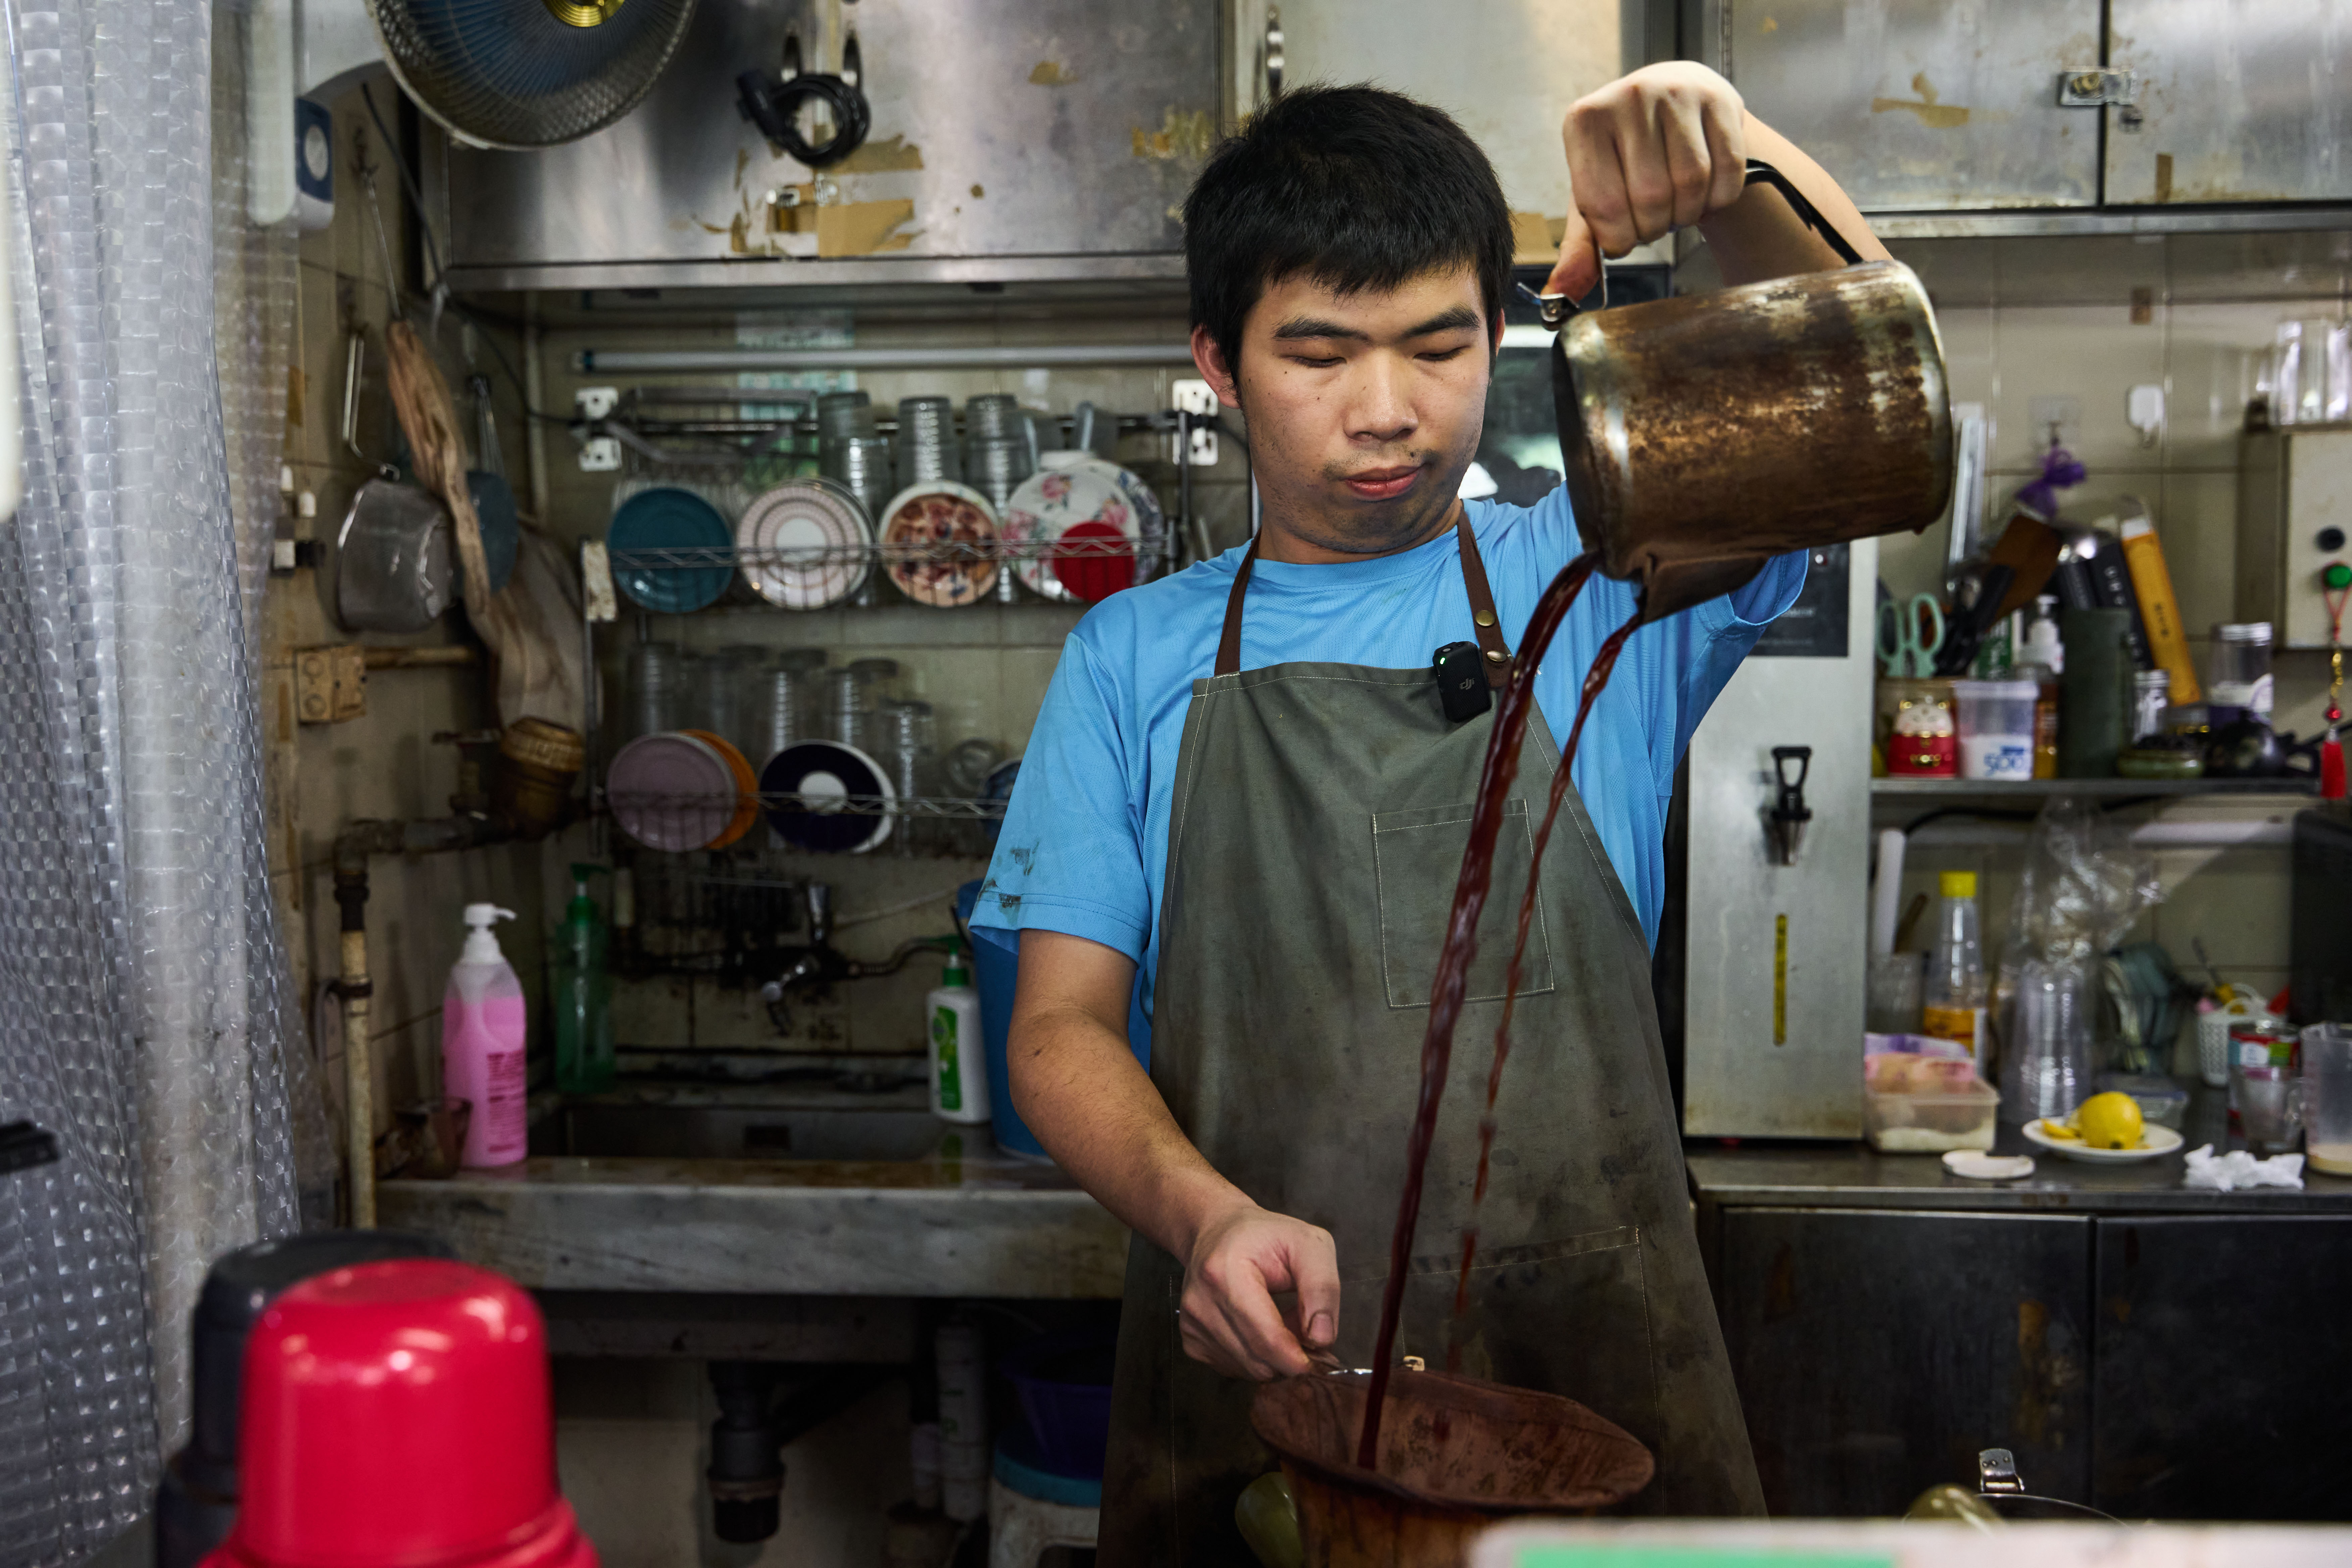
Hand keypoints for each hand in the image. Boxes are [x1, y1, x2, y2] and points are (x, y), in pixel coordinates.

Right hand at [1179, 1203, 1339, 1380]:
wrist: (1217, 1230)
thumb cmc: (1266, 1235)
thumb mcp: (1309, 1244)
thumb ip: (1322, 1287)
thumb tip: (1322, 1338)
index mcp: (1224, 1273)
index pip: (1265, 1337)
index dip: (1297, 1358)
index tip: (1320, 1361)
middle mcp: (1200, 1302)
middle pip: (1256, 1360)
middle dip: (1288, 1356)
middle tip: (1301, 1326)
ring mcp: (1191, 1324)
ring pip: (1246, 1370)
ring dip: (1272, 1357)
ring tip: (1278, 1320)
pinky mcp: (1191, 1340)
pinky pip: (1233, 1369)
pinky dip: (1254, 1358)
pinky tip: (1257, 1329)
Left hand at [1546, 62, 1749, 300]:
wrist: (1672, 102)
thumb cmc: (1626, 156)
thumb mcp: (1593, 196)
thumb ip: (1579, 248)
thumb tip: (1559, 297)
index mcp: (1584, 121)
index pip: (1603, 204)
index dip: (1618, 238)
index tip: (1622, 237)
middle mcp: (1629, 96)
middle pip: (1650, 196)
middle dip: (1652, 228)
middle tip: (1651, 221)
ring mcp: (1677, 92)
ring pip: (1691, 184)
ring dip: (1685, 214)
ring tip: (1674, 207)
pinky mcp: (1720, 99)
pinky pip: (1726, 171)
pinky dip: (1717, 200)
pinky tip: (1703, 195)